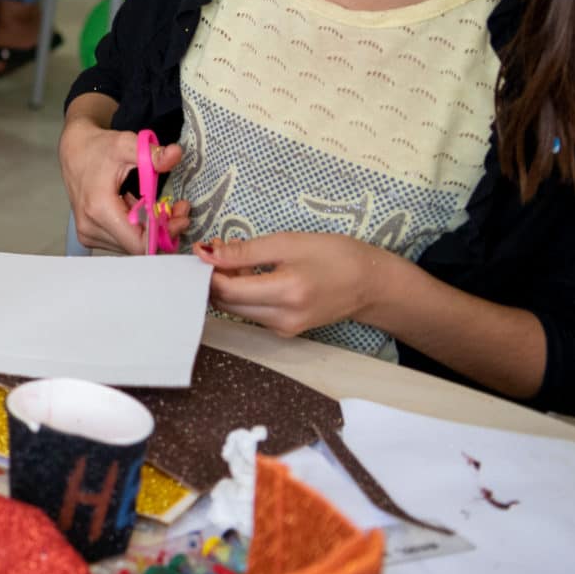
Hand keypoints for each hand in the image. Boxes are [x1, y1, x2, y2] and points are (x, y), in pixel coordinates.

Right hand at [60, 121, 187, 253]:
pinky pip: (123, 241)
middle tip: (180, 211)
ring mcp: (89, 233)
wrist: (75, 152)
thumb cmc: (98, 149)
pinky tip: (146, 211)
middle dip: (163, 231)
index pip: (138, 243)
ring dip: (153, 231)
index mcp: (99, 208)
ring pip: (132, 247)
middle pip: (138, 247)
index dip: (164, 234)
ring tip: (165, 209)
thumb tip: (175, 154)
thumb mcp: (127, 145)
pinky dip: (140, 230)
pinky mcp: (90, 235)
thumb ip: (152, 154)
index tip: (180, 218)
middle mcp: (90, 226)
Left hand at [199, 234, 394, 337]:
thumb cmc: (335, 256)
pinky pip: (252, 313)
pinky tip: (253, 274)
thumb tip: (207, 254)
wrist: (372, 284)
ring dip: (228, 286)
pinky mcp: (286, 330)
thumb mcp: (288, 243)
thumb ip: (244, 251)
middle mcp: (283, 318)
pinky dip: (244, 294)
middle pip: (227, 304)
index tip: (202, 251)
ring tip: (240, 259)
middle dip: (215, 279)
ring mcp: (284, 329)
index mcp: (286, 293)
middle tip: (220, 250)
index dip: (208, 272)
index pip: (227, 291)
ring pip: (237, 309)